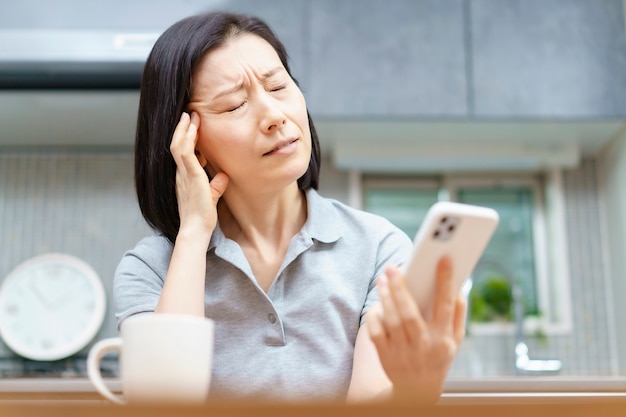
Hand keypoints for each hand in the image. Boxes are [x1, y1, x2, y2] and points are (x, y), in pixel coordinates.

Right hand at [169, 112, 228, 240]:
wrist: (196, 228)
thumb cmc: (202, 216)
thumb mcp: (212, 196)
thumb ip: (217, 185)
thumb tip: (224, 176)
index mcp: (184, 177)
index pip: (183, 152)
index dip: (187, 138)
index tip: (193, 125)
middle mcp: (180, 173)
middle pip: (178, 144)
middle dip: (183, 128)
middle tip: (189, 114)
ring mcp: (183, 174)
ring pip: (178, 145)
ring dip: (184, 129)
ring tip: (189, 115)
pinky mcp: (190, 176)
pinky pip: (185, 152)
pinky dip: (188, 138)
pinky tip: (193, 128)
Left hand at [366, 257, 466, 403]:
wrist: (418, 392)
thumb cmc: (438, 358)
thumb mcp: (455, 341)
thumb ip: (459, 315)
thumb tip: (458, 287)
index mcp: (444, 338)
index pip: (446, 305)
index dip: (445, 281)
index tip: (443, 259)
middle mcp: (424, 345)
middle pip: (410, 313)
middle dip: (401, 288)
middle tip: (392, 267)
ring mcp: (404, 352)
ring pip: (392, 321)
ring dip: (386, 297)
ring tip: (382, 280)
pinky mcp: (386, 357)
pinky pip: (376, 333)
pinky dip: (375, 317)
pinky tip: (376, 304)